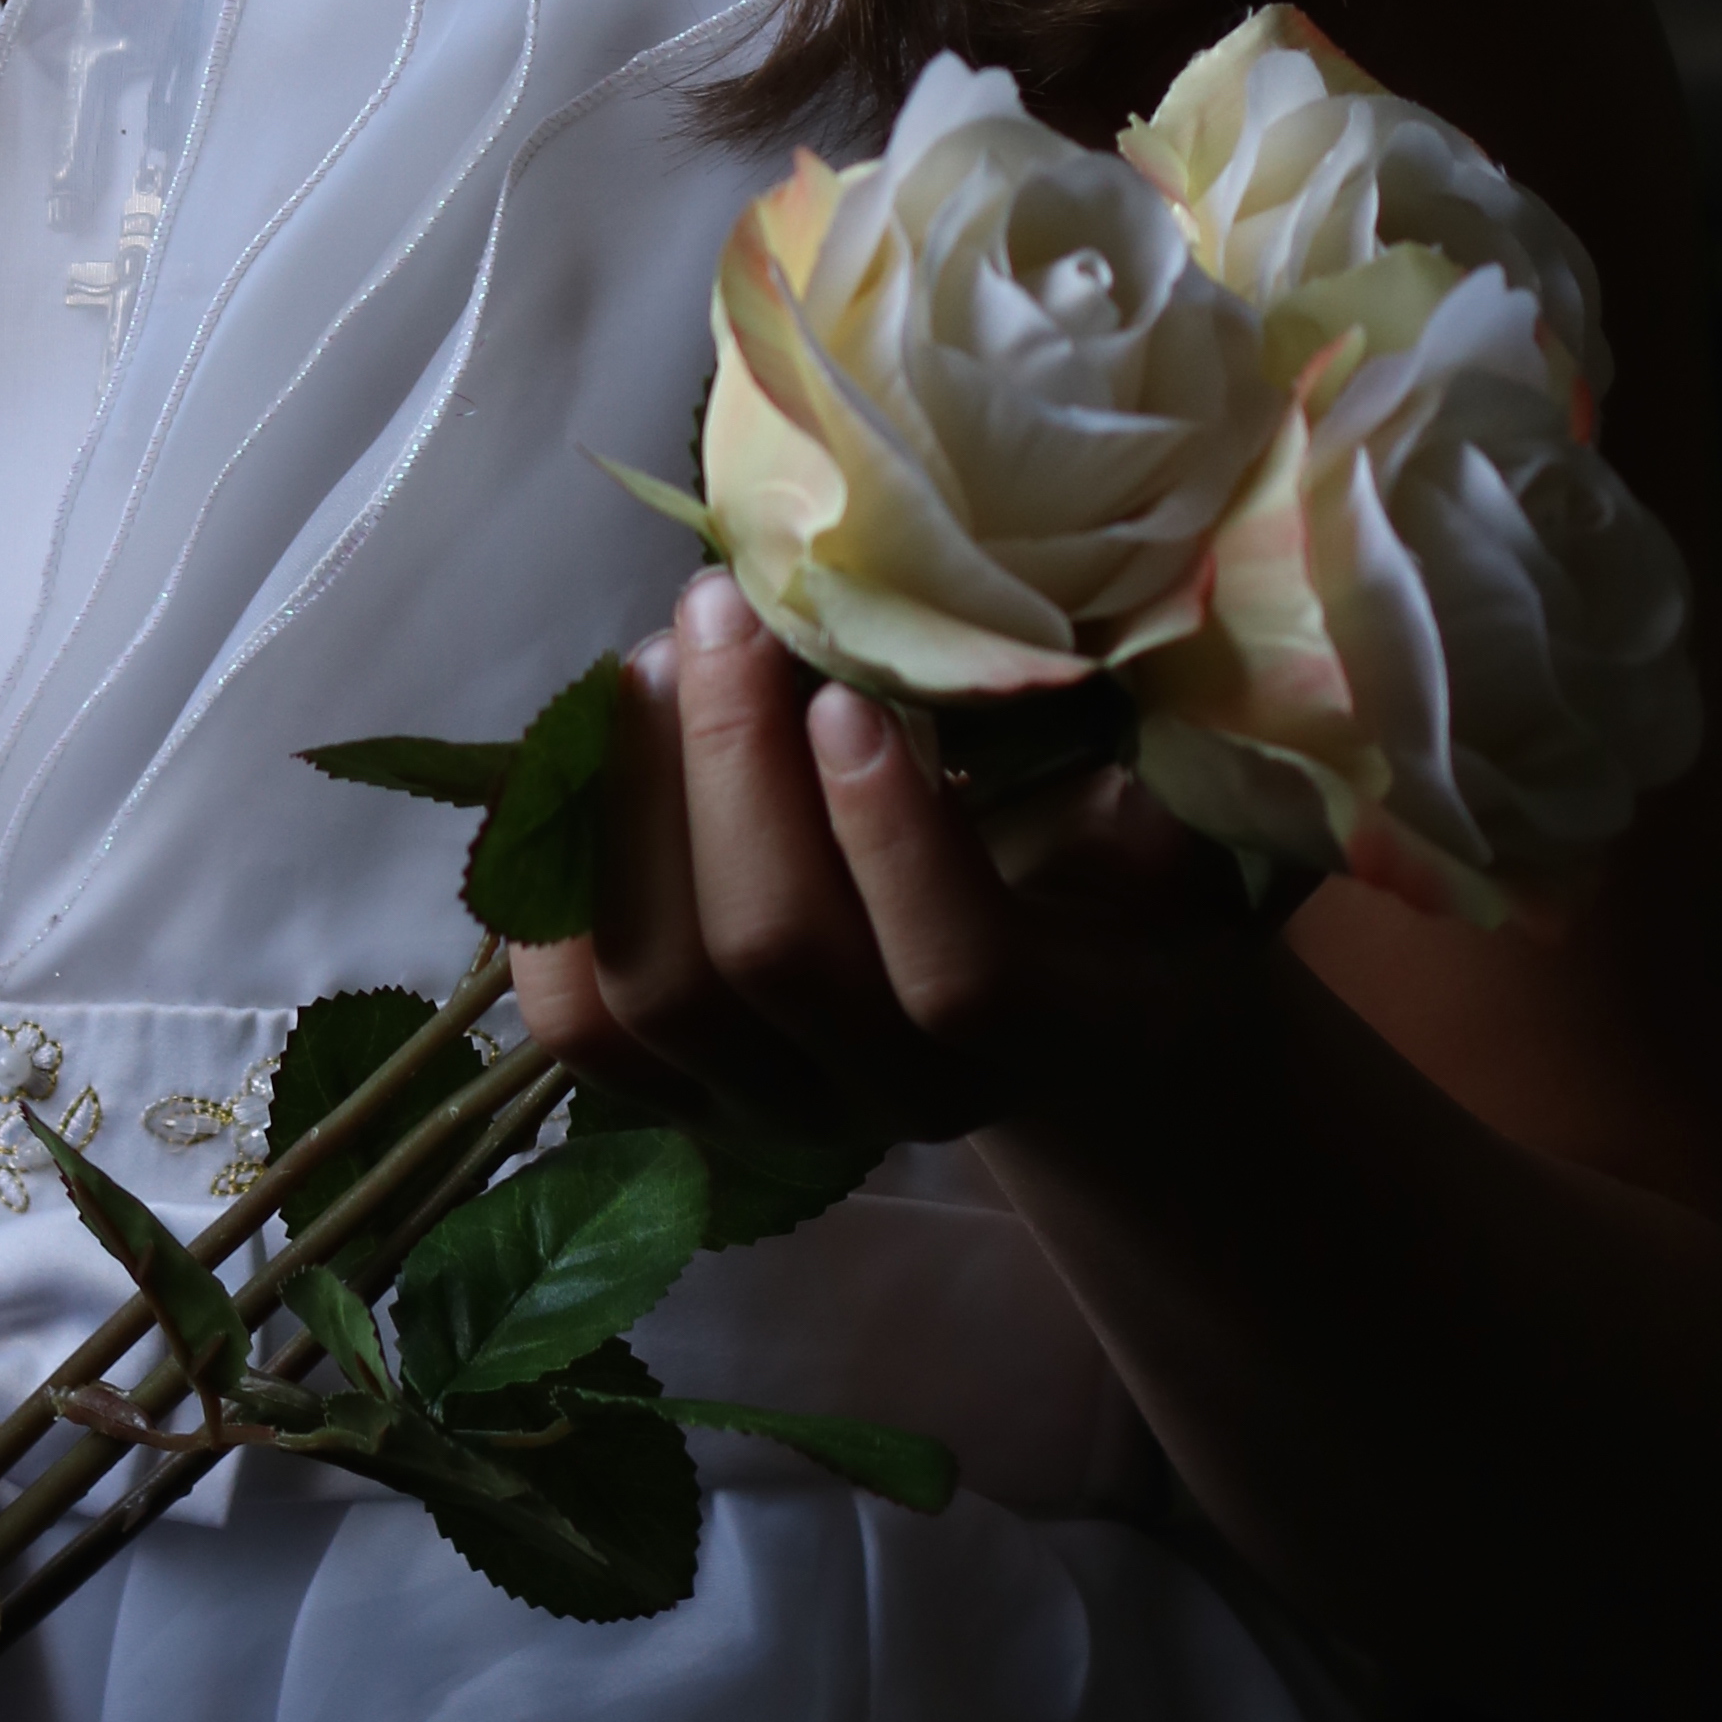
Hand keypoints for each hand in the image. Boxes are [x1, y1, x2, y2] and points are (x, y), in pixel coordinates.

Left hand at [506, 565, 1274, 1148]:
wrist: (1057, 1020)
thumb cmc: (1114, 884)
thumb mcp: (1163, 822)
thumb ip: (1120, 768)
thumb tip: (1009, 648)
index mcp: (1052, 1030)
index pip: (960, 975)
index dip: (892, 834)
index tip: (848, 693)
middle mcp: (900, 1098)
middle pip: (777, 957)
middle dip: (731, 762)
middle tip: (721, 610)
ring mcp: (775, 1110)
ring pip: (660, 985)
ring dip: (639, 798)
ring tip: (659, 660)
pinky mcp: (676, 1097)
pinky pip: (578, 1012)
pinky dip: (558, 880)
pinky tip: (592, 753)